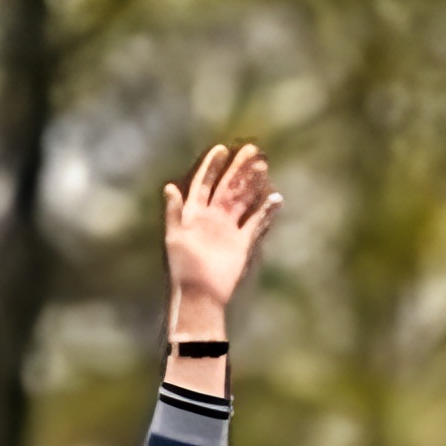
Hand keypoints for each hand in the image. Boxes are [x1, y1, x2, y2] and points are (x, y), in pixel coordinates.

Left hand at [164, 143, 280, 330]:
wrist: (199, 296)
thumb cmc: (184, 269)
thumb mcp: (175, 238)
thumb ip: (174, 212)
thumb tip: (170, 187)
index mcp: (195, 214)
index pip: (204, 184)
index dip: (212, 167)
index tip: (221, 149)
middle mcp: (213, 218)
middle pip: (227, 187)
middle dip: (238, 169)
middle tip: (252, 150)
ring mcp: (228, 229)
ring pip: (243, 200)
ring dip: (252, 184)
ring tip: (263, 166)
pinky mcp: (241, 243)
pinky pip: (256, 223)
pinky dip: (265, 211)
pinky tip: (275, 198)